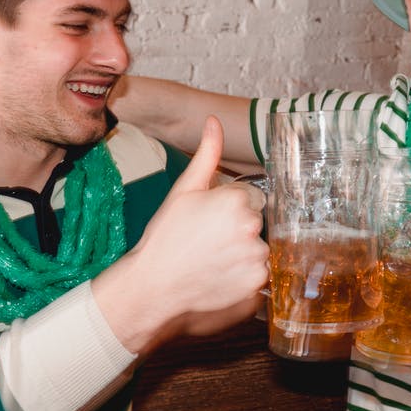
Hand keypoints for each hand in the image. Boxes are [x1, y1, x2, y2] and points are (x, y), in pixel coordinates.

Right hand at [94, 116, 268, 348]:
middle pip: (258, 224)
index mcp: (238, 202)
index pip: (252, 199)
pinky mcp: (256, 289)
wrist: (151, 289)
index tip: (209, 223)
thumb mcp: (183, 191)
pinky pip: (259, 279)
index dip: (230, 210)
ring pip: (259, 251)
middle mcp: (253, 230)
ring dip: (243, 256)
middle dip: (239, 231)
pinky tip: (218, 280)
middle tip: (208, 244)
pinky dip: (243, 280)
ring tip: (212, 263)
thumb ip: (206, 155)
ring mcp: (257, 262)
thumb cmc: (163, 239)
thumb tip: (214, 120)